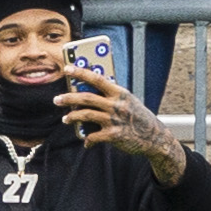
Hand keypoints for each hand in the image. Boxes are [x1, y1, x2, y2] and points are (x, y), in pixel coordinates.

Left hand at [58, 65, 186, 186]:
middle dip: (69, 98)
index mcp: (120, 93)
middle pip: (87, 98)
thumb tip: (90, 90)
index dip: (81, 73)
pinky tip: (86, 142)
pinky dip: (87, 140)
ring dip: (72, 117)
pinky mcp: (114, 135)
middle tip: (57, 99)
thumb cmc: (138, 117)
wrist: (154, 138)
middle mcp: (116, 105)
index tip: (67, 68)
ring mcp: (115, 120)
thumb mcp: (129, 101)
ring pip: (86, 115)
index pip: (97, 79)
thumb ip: (112, 96)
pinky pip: (93, 136)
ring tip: (65, 119)